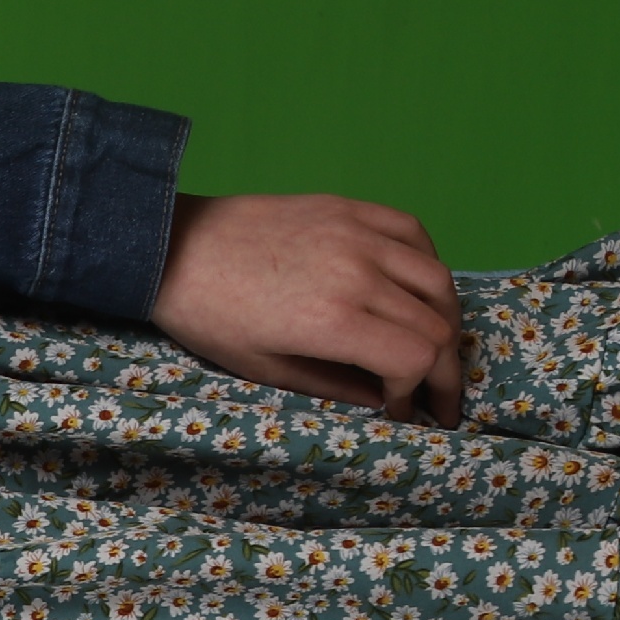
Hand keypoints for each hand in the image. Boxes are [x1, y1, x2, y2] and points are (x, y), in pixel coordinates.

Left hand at [153, 193, 463, 424]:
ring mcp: (358, 234)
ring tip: (435, 347)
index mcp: (332, 321)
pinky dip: (428, 266)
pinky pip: (414, 232)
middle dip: (444, 370)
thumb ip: (332, 387)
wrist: (173, 248)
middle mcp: (358, 273)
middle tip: (438, 397)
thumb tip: (382, 401)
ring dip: (446, 319)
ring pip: (438, 279)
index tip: (402, 411)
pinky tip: (416, 290)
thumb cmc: (207, 316)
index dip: (420, 393)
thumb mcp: (264, 369)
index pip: (417, 358)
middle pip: (437, 324)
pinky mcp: (350, 208)